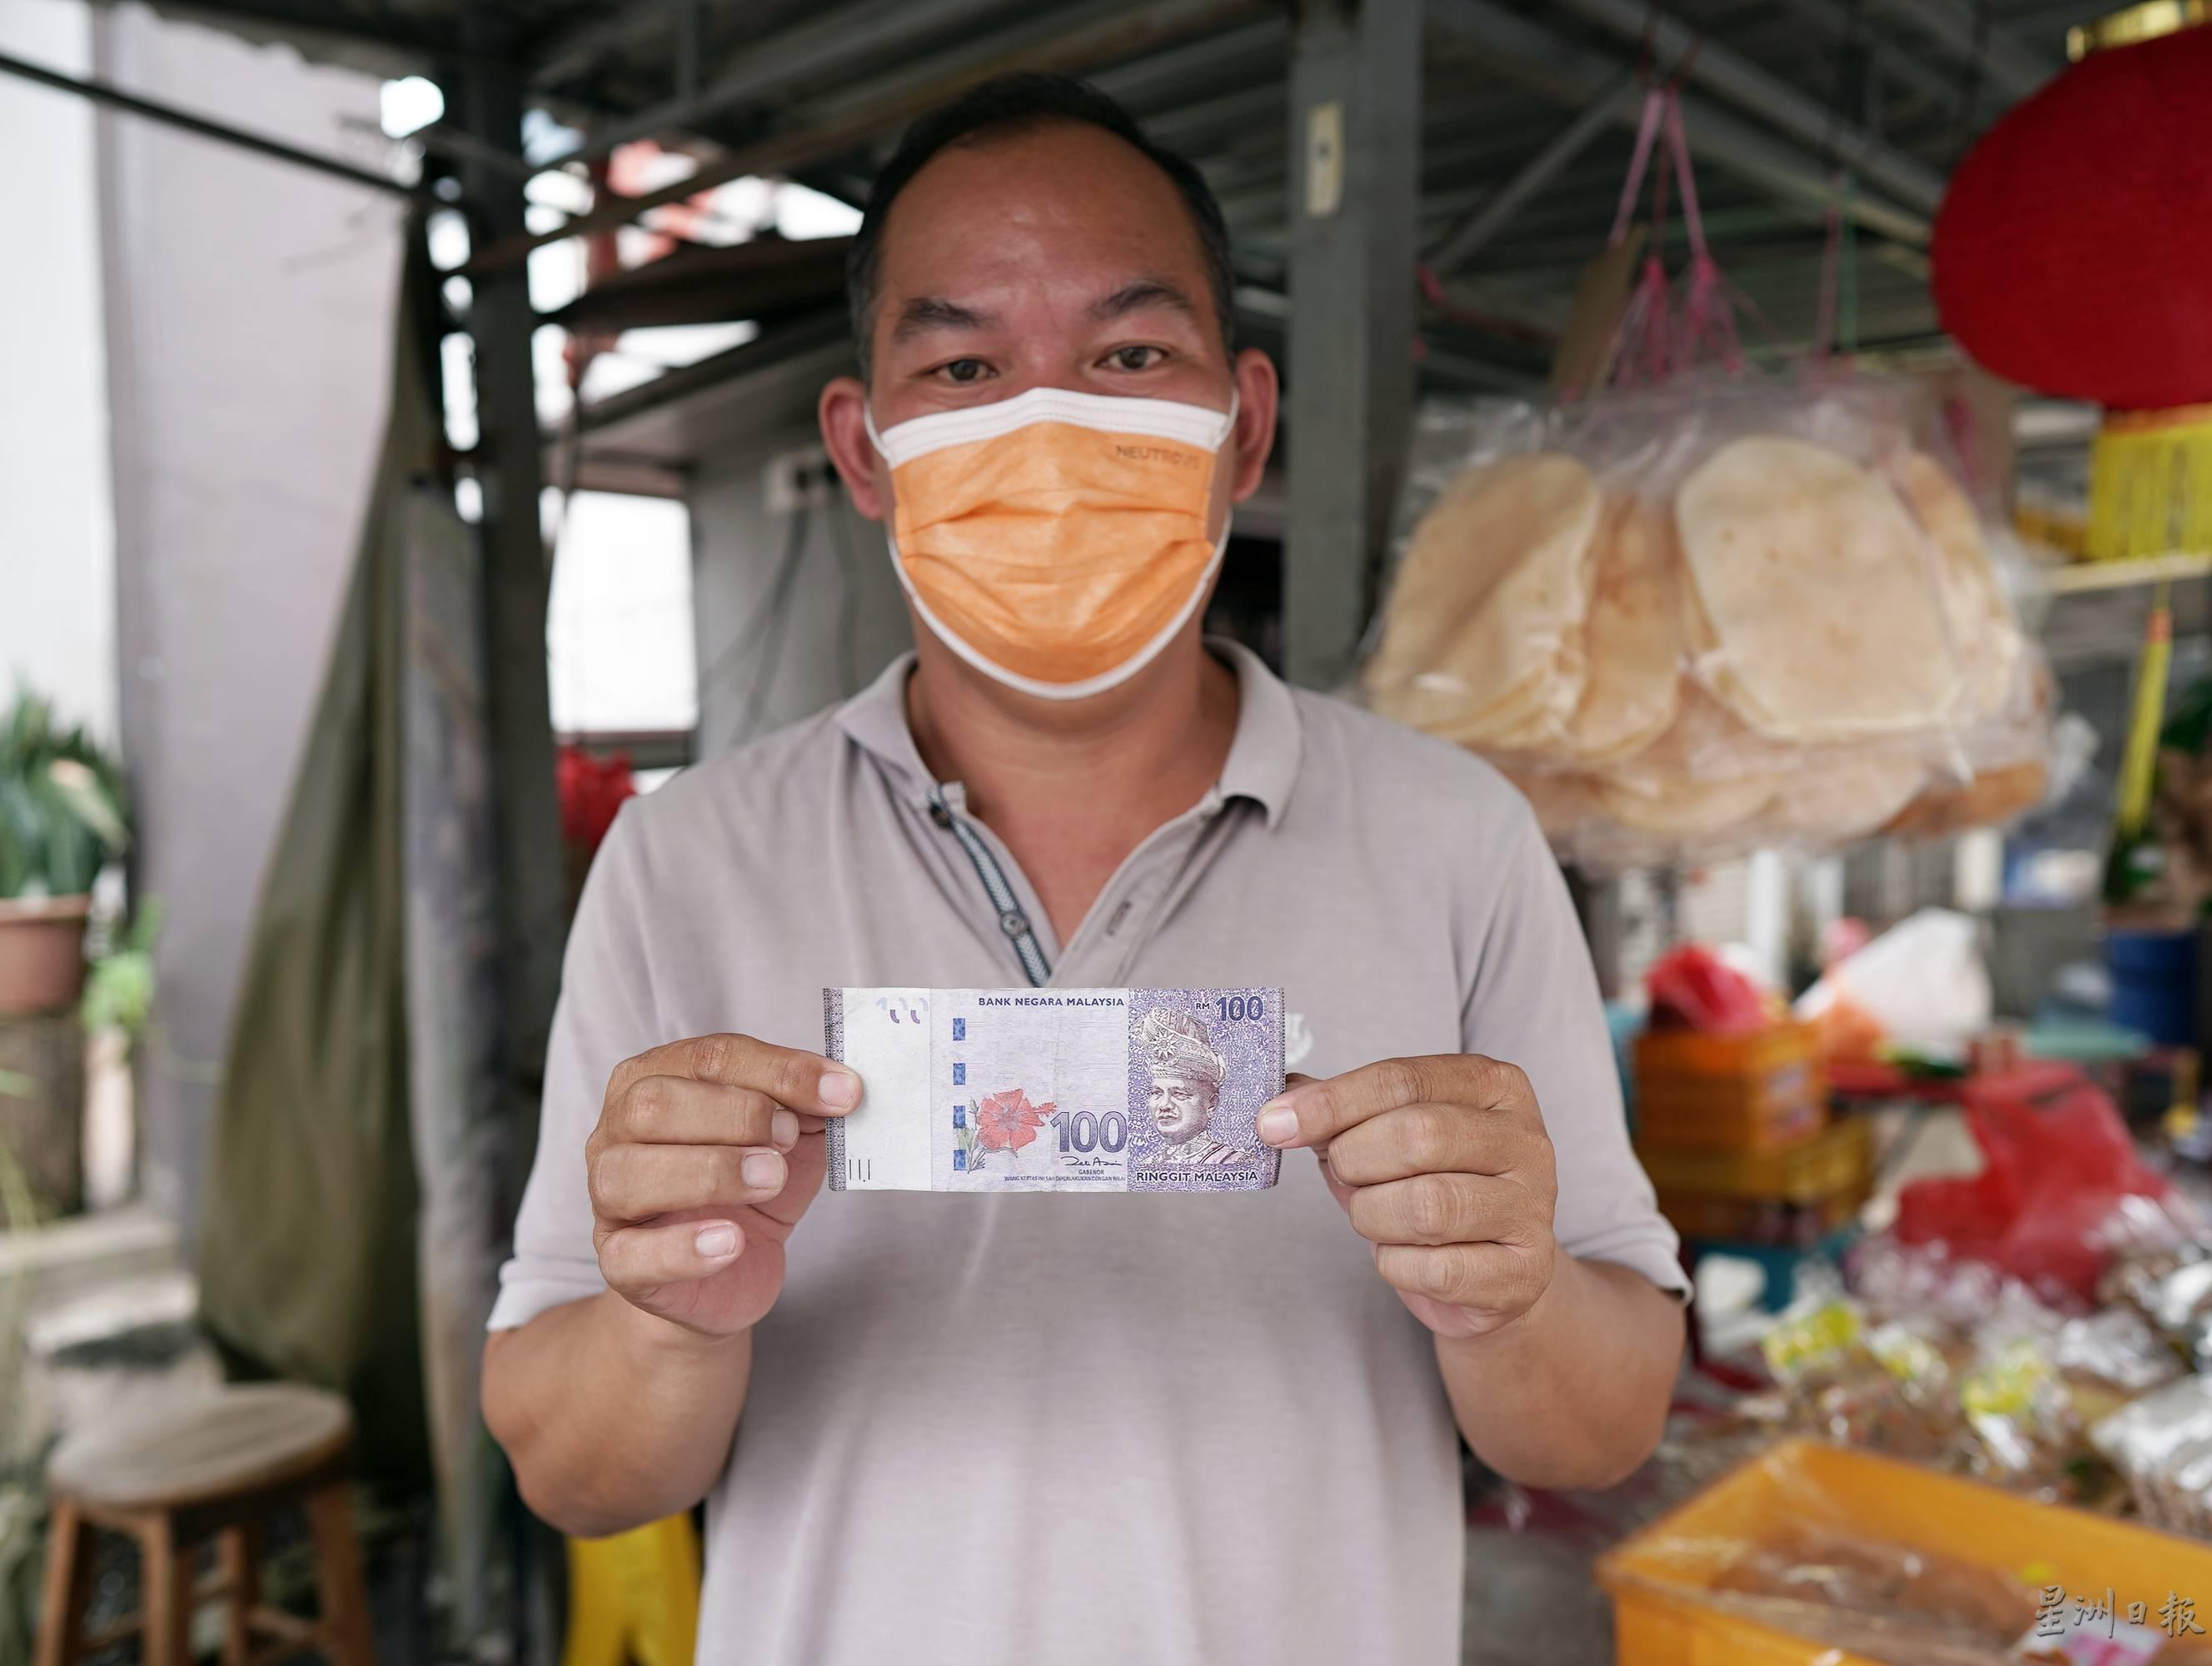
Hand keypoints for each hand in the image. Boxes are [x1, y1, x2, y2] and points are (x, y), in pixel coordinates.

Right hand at [585, 1034, 860, 1338]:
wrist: (730, 1272)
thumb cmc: (751, 1189)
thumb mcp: (788, 1138)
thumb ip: (805, 1106)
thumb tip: (840, 1087)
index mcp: (657, 1080)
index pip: (710, 1058)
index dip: (779, 1071)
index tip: (840, 1092)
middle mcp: (618, 1132)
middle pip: (654, 1105)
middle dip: (735, 1115)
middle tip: (788, 1140)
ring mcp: (607, 1199)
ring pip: (628, 1174)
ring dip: (711, 1173)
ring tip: (770, 1181)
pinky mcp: (618, 1263)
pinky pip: (629, 1254)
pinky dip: (683, 1248)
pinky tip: (732, 1241)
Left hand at [1256, 1057, 1557, 1339]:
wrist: (1490, 1271)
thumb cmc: (1430, 1186)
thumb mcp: (1385, 1133)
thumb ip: (1338, 1110)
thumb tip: (1278, 1100)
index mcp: (1495, 1085)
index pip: (1403, 1080)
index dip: (1331, 1102)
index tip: (1272, 1123)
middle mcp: (1526, 1140)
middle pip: (1419, 1136)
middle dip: (1356, 1160)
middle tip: (1344, 1175)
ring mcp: (1533, 1209)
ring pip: (1428, 1207)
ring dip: (1373, 1216)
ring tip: (1374, 1216)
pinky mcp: (1525, 1274)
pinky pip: (1436, 1269)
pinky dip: (1397, 1265)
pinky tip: (1403, 1256)